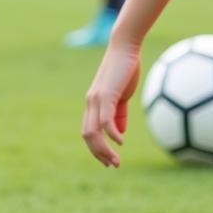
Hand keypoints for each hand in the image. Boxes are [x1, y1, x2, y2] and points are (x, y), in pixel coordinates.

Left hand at [82, 39, 140, 167]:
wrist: (125, 46)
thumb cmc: (125, 68)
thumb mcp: (122, 94)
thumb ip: (119, 112)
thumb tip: (119, 133)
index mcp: (93, 103)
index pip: (88, 132)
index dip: (96, 149)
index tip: (108, 161)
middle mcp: (90, 102)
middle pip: (87, 136)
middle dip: (99, 154)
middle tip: (113, 165)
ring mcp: (96, 99)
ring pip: (93, 132)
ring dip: (103, 149)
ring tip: (116, 160)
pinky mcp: (105, 94)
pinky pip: (105, 120)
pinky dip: (111, 134)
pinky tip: (120, 142)